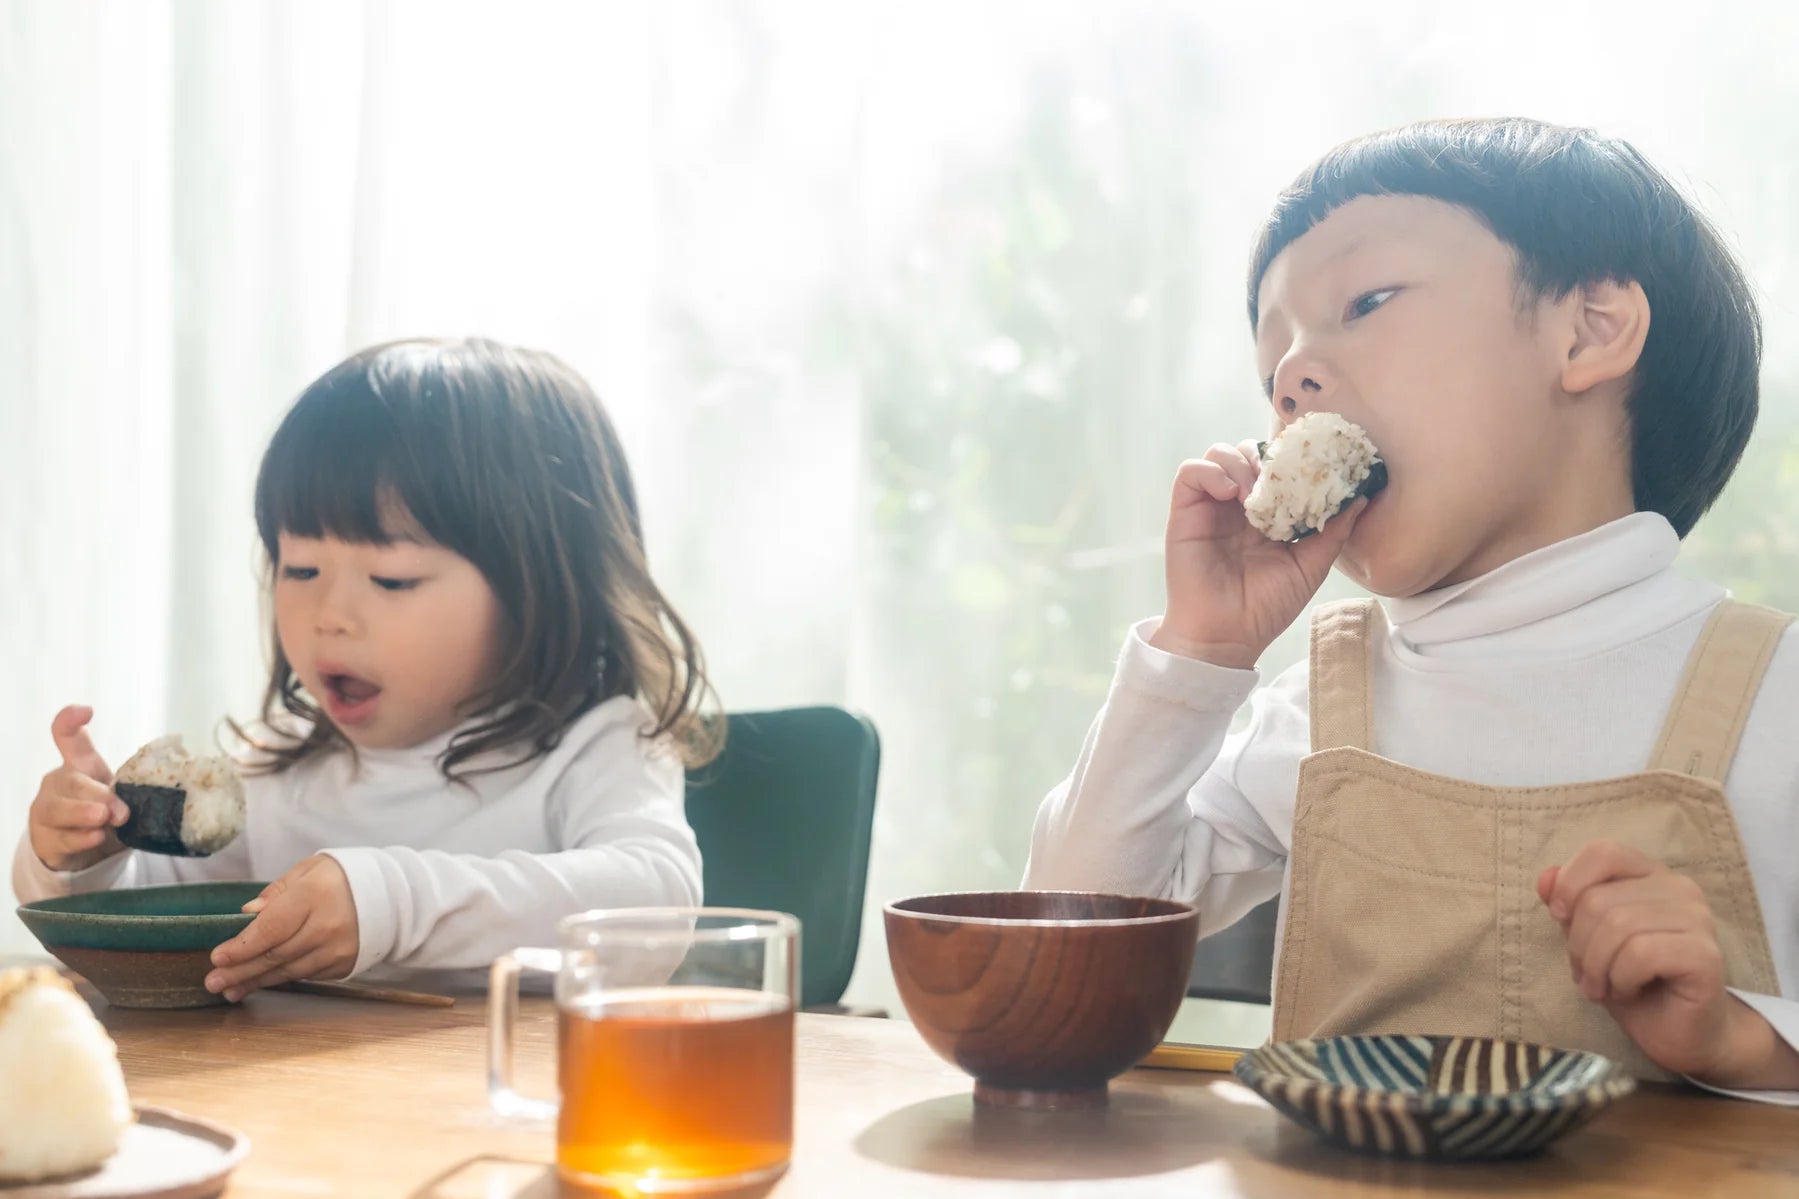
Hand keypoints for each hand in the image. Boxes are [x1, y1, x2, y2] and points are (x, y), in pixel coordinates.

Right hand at [28, 705, 128, 871]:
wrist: (84, 848)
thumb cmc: (105, 810)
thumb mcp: (121, 793)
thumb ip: (139, 786)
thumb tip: (170, 784)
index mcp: (80, 766)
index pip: (68, 738)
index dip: (70, 722)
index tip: (86, 711)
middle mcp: (59, 784)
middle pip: (69, 781)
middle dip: (95, 794)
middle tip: (119, 808)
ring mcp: (48, 811)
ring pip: (57, 809)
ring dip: (82, 814)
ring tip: (103, 819)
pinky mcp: (46, 839)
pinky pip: (61, 838)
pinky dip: (80, 838)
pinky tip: (95, 837)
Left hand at [207, 856, 358, 1001]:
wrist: (391, 895)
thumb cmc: (342, 878)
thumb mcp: (309, 871)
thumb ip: (276, 892)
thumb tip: (247, 915)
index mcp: (314, 896)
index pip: (271, 928)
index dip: (242, 946)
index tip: (217, 957)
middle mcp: (326, 927)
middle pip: (275, 954)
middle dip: (240, 970)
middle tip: (212, 981)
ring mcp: (337, 950)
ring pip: (287, 970)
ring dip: (255, 981)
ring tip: (229, 989)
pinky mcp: (343, 965)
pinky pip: (305, 975)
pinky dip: (280, 979)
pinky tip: (260, 983)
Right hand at [1150, 440, 1366, 667]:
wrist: (1227, 635)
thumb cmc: (1266, 607)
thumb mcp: (1309, 567)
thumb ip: (1333, 532)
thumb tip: (1362, 498)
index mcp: (1266, 514)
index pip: (1276, 467)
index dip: (1290, 458)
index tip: (1310, 466)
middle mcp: (1236, 505)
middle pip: (1247, 451)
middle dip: (1266, 456)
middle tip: (1280, 480)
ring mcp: (1209, 506)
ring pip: (1219, 454)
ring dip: (1240, 464)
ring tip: (1253, 495)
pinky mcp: (1184, 511)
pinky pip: (1190, 472)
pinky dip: (1212, 472)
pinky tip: (1231, 495)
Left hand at [1540, 840, 1798, 1086]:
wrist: (1678, 1034)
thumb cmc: (1632, 983)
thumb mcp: (1589, 939)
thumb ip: (1569, 904)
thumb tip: (1544, 877)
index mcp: (1650, 875)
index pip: (1603, 852)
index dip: (1570, 884)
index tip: (1559, 919)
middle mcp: (1680, 889)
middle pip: (1599, 898)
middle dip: (1579, 944)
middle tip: (1587, 975)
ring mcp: (1699, 920)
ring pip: (1618, 925)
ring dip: (1598, 966)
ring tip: (1604, 986)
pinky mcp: (1706, 955)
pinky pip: (1641, 953)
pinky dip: (1621, 978)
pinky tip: (1629, 991)